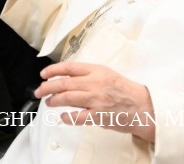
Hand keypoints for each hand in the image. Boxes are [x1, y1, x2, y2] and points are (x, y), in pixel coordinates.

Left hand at [36, 62, 154, 141]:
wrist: (144, 107)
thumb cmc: (126, 91)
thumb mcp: (107, 74)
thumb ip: (89, 74)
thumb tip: (67, 78)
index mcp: (97, 70)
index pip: (69, 67)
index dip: (53, 70)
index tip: (44, 74)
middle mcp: (95, 82)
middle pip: (63, 83)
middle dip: (47, 87)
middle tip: (39, 91)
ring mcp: (96, 99)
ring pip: (67, 98)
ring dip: (53, 100)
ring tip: (49, 102)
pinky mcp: (99, 115)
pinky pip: (76, 116)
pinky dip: (66, 117)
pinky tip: (63, 117)